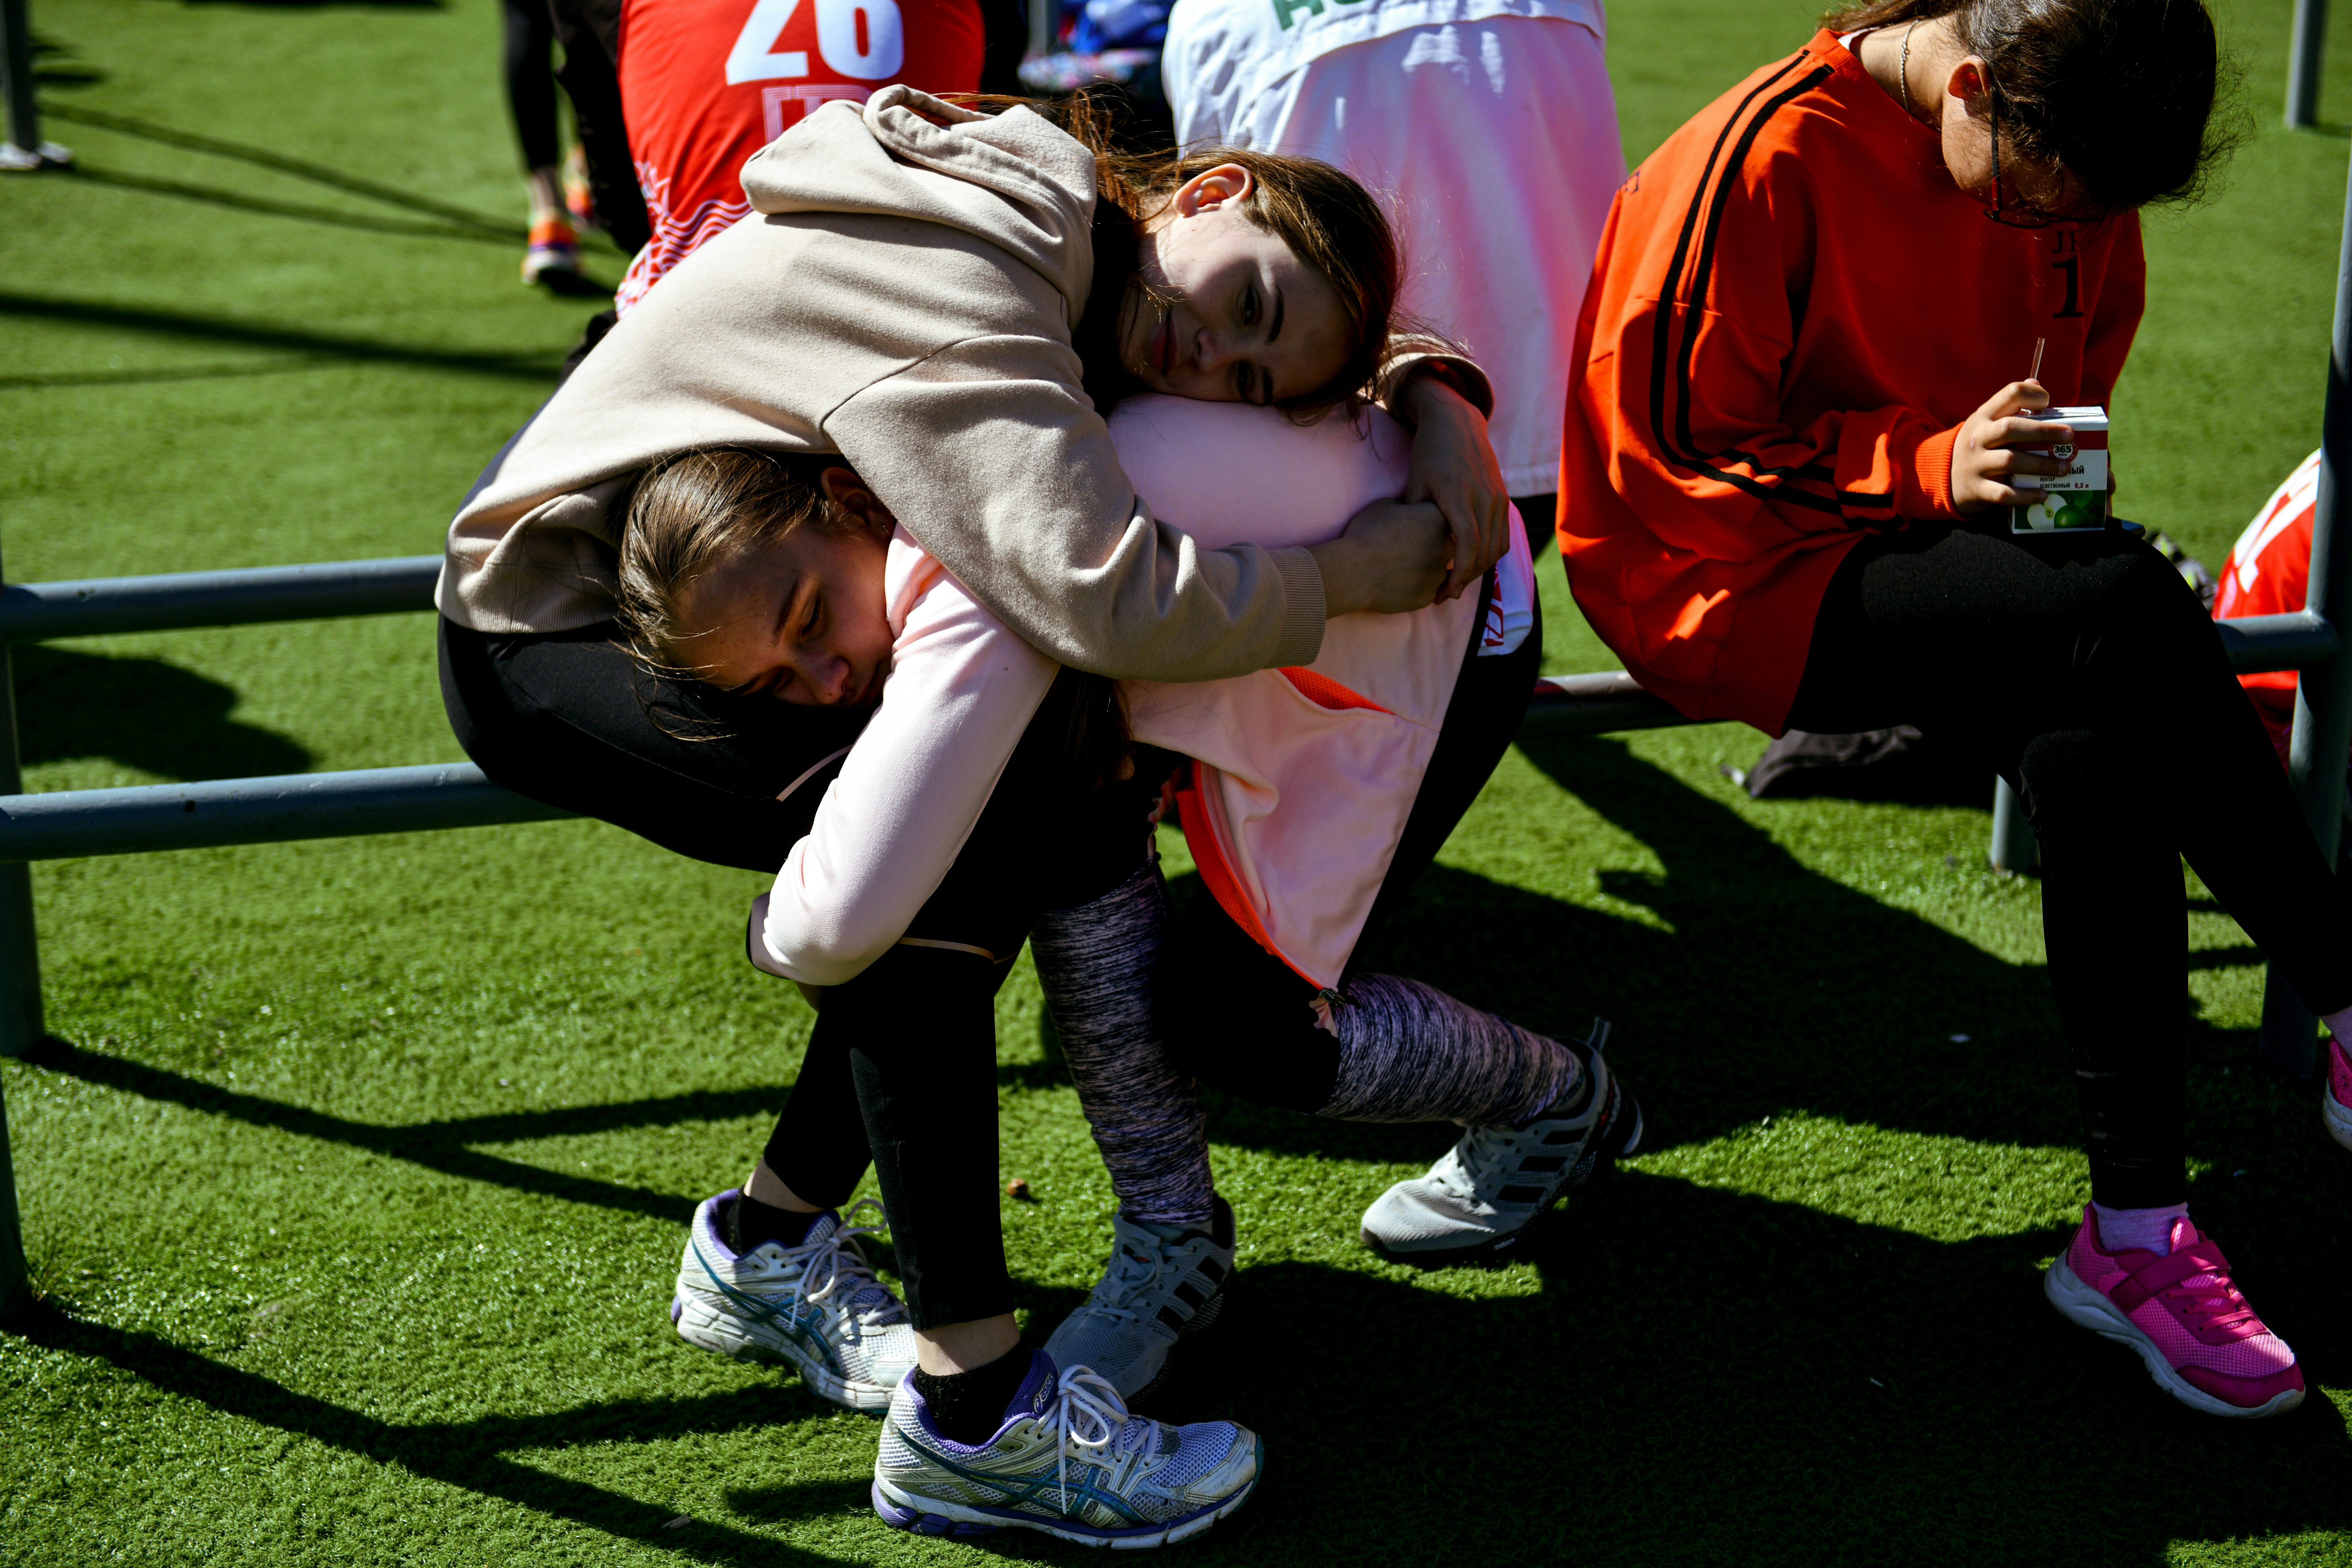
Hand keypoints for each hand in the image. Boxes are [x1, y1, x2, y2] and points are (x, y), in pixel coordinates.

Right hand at [1307, 499, 1449, 616]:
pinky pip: (1424, 592)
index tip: (1408, 528)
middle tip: (1406, 550)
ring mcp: (1439, 574)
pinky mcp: (1428, 596)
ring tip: (1398, 568)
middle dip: (1430, 549)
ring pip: (1436, 573)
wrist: (1355, 570)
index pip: (1439, 520)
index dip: (1423, 524)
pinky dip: (1412, 589)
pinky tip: (1394, 583)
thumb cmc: (1367, 534)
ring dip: (1423, 571)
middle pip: (1444, 548)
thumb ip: (1403, 507)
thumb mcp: (1384, 507)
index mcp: (1438, 519)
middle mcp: (1447, 546)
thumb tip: (1404, 511)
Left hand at [1394, 370, 1510, 599]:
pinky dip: (1490, 554)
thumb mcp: (1415, 484)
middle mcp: (1484, 498)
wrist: (1456, 424)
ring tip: (1457, 582)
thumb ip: (1416, 518)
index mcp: (1459, 496)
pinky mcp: (1504, 498)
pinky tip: (1472, 563)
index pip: (1467, 545)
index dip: (1459, 574)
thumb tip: (1409, 553)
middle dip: (1466, 579)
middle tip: (1444, 595)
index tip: (1445, 593)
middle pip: (1483, 552)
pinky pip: (1503, 535)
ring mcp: (1498, 498)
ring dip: (1479, 569)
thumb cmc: (1428, 454)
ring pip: (1497, 547)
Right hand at [1951, 380, 2075, 514]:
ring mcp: (1976, 464)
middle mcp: (1978, 438)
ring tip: (2064, 467)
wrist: (1941, 475)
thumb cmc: (1977, 445)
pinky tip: (2042, 493)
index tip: (2048, 404)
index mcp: (1984, 416)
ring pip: (2010, 461)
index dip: (2033, 396)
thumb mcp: (1986, 421)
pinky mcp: (1977, 489)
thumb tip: (2036, 385)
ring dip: (2042, 465)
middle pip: (2011, 428)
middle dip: (2044, 431)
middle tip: (2069, 436)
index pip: (2010, 394)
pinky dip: (2025, 495)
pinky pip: (2003, 493)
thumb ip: (2010, 405)